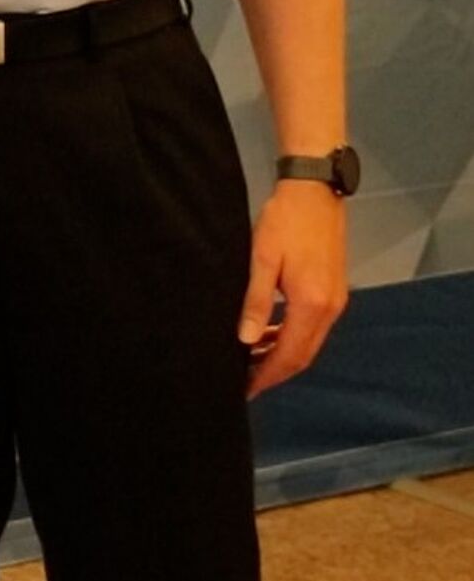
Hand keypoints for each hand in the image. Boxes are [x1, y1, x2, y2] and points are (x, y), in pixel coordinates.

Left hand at [238, 180, 348, 399]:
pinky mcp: (334, 290)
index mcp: (312, 304)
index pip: (289, 354)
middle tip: (245, 382)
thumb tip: (246, 339)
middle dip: (274, 371)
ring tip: (250, 360)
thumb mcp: (261, 259)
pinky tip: (270, 333)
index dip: (267, 374)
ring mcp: (336, 300)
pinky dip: (292, 335)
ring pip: (309, 342)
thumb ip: (256, 301)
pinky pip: (313, 326)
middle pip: (303, 355)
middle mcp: (330, 308)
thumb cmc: (284, 221)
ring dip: (282, 354)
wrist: (315, 191)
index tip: (245, 389)